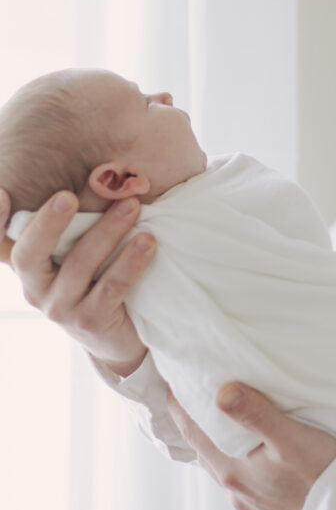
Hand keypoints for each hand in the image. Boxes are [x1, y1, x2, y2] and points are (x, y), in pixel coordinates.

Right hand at [0, 188, 154, 376]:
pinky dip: (130, 262)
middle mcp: (35, 287)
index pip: (2, 241)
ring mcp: (60, 308)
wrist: (120, 335)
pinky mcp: (90, 322)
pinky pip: (110, 287)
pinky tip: (148, 242)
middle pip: (30, 254)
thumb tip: (103, 173)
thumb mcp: (80, 249)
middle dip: (48, 222)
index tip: (0, 194)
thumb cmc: (99, 278)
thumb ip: (78, 220)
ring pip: (78, 265)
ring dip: (107, 231)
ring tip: (132, 205)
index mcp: (30, 264)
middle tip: (69, 195)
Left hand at [167, 382, 335, 509]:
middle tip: (193, 390)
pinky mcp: (268, 506)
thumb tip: (220, 392)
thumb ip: (255, 414)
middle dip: (197, 420)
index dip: (180, 405)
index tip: (172, 380)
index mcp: (232, 471)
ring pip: (223, 463)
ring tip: (220, 416)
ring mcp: (250, 501)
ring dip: (218, 440)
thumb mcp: (289, 437)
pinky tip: (250, 450)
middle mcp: (235, 489)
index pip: (192, 432)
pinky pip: (242, 475)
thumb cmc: (322, 475)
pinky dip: (237, 456)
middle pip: (205, 448)